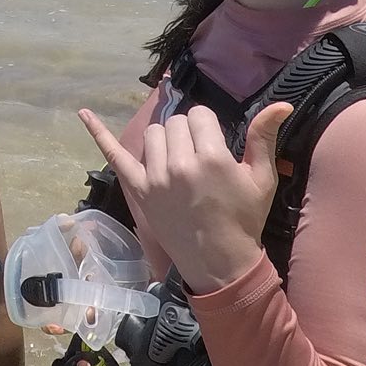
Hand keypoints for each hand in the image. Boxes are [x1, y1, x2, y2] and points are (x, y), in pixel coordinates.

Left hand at [77, 101, 292, 292]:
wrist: (221, 263)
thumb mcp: (261, 179)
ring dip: (165, 141)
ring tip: (178, 161)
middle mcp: (179, 164)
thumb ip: (264, 137)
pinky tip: (83, 113)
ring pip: (153, 135)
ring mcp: (155, 177)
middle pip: (176, 123)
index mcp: (211, 157)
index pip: (200, 116)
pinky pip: (115, 155)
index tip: (215, 146)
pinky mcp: (138, 190)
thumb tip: (282, 102)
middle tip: (199, 159)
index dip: (208, 128)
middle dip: (188, 134)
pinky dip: (98, 133)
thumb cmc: (244, 220)